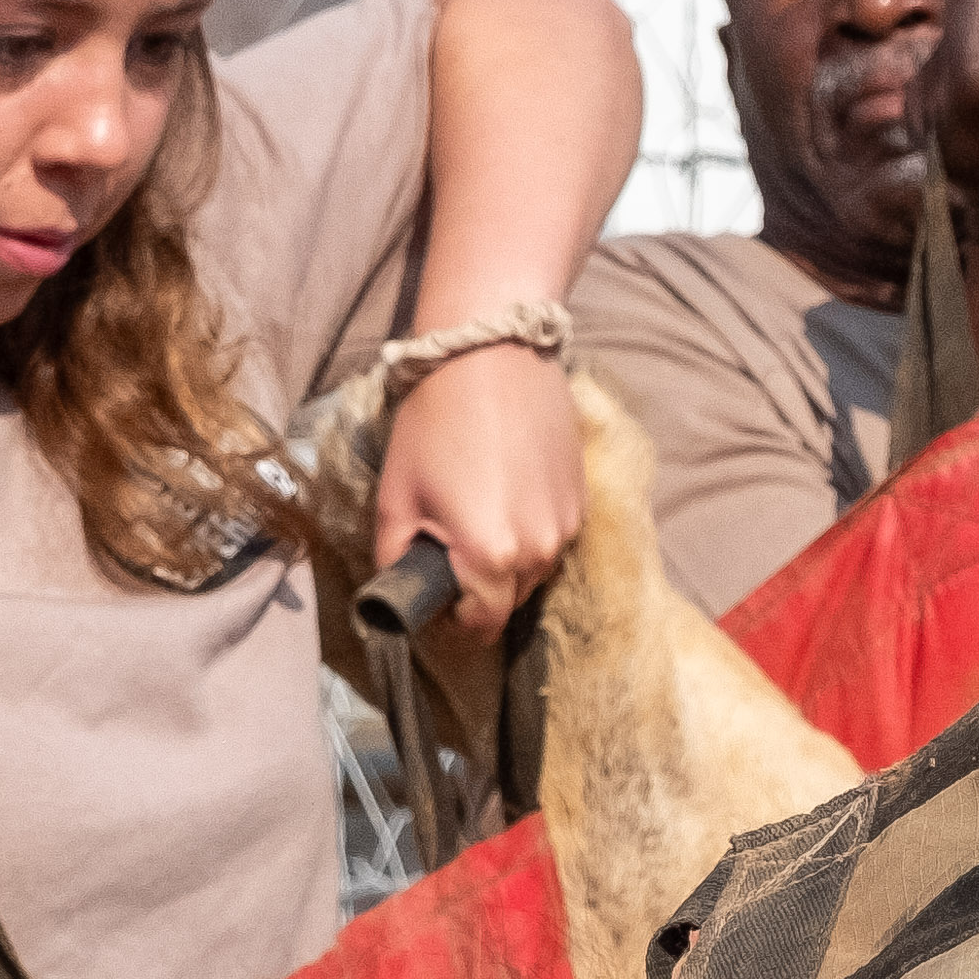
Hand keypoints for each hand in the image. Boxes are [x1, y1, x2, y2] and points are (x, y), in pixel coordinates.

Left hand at [373, 337, 584, 636]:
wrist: (491, 353)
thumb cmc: (435, 422)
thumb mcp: (395, 497)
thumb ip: (396, 558)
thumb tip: (403, 588)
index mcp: (492, 557)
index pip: (480, 625)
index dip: (453, 621)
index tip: (435, 597)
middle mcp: (540, 550)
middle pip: (510, 600)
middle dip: (479, 587)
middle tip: (447, 545)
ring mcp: (569, 524)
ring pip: (535, 570)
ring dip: (507, 559)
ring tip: (477, 510)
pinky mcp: (583, 497)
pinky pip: (554, 536)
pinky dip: (530, 528)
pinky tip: (505, 489)